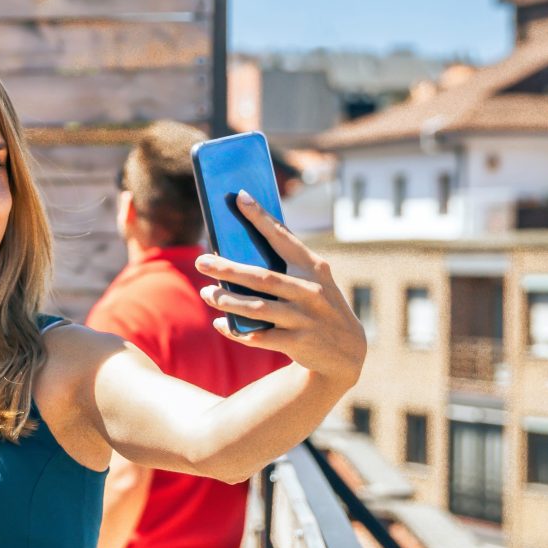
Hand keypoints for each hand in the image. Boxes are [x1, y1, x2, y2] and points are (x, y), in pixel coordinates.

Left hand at [195, 190, 365, 387]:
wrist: (346, 349)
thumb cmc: (317, 304)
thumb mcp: (311, 281)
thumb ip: (284, 266)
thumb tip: (236, 248)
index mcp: (312, 268)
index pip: (283, 237)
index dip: (260, 218)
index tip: (240, 197)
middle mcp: (309, 291)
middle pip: (262, 277)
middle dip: (228, 268)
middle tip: (200, 261)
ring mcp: (304, 318)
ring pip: (257, 307)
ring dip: (227, 300)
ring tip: (207, 293)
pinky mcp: (297, 342)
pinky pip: (259, 336)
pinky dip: (236, 330)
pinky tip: (220, 323)